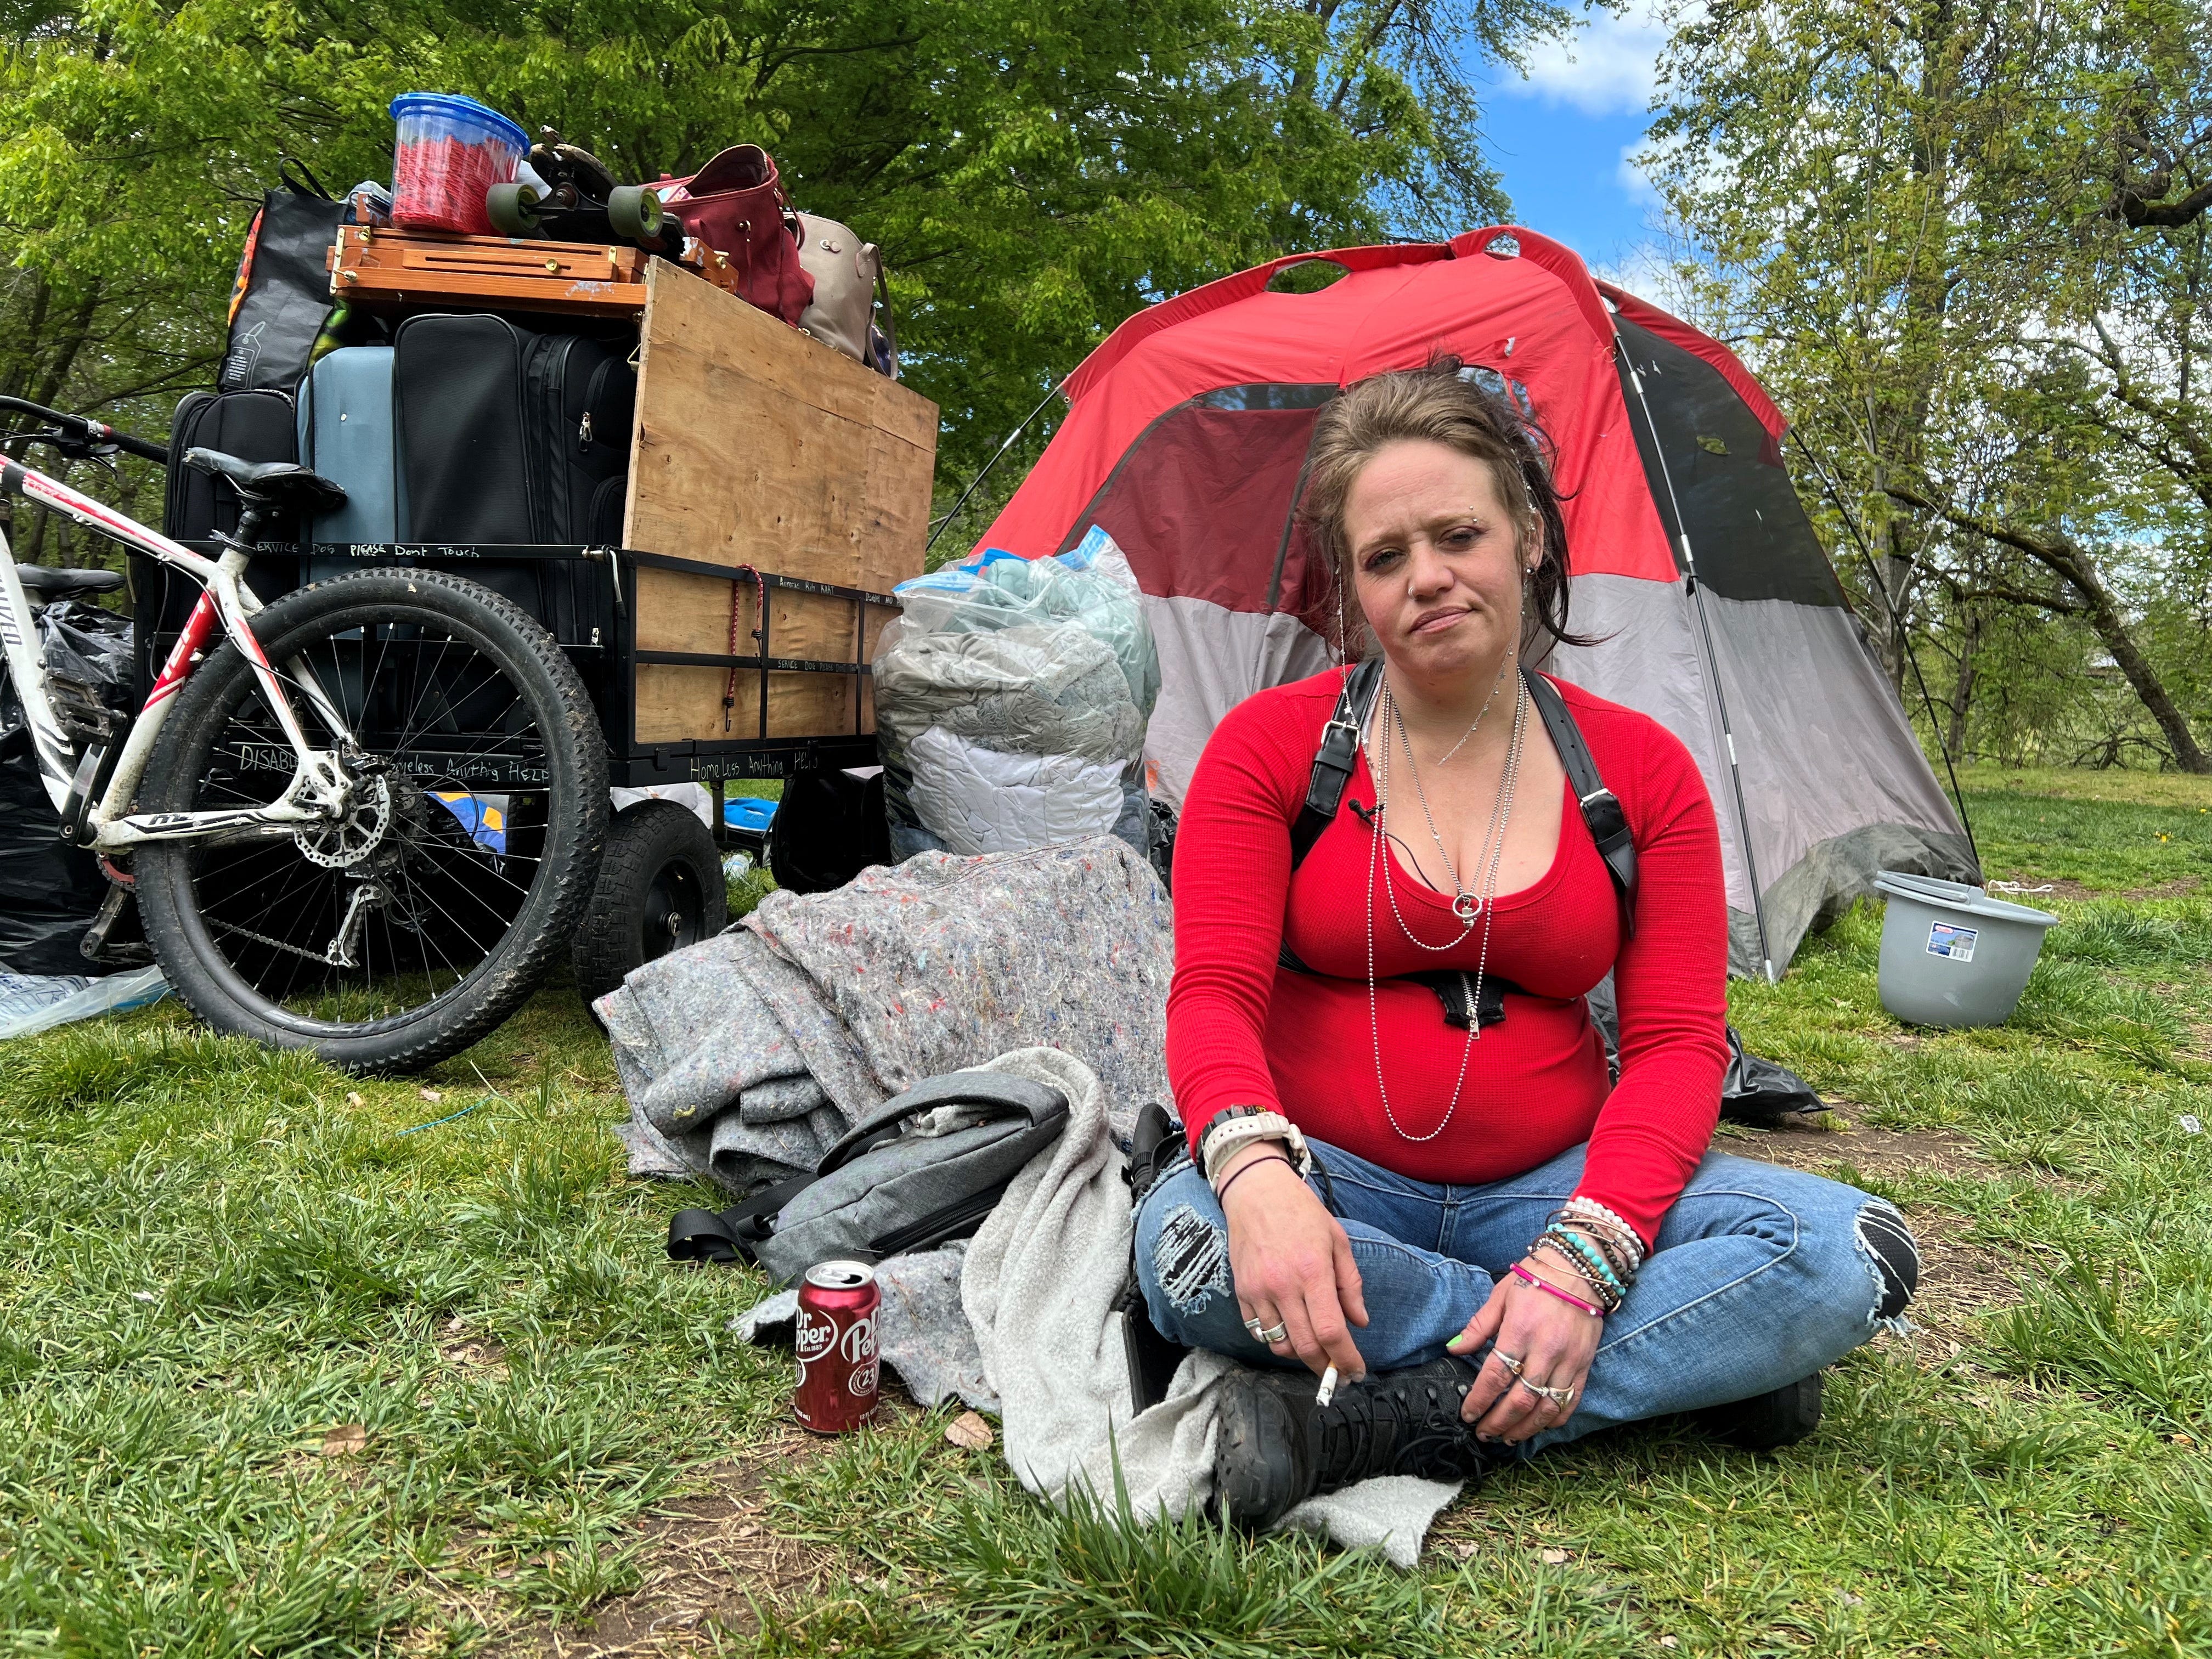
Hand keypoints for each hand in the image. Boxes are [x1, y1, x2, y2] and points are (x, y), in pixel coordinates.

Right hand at [1218, 1144, 1368, 1379]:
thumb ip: (1351, 1284)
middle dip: (1325, 1368)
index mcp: (1313, 1272)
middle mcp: (1283, 1286)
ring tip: (1315, 1348)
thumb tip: (1360, 1322)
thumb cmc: (1301, 1212)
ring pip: (1279, 1346)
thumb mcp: (1338, 1240)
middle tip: (1338, 1373)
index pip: (1331, 1332)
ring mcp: (1258, 1291)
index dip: (1345, 1359)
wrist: (1256, 1191)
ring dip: (1300, 1355)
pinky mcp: (1241, 1292)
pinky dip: (1276, 1340)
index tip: (1356, 1372)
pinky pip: (1258, 1332)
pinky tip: (1290, 1331)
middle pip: (1305, 1347)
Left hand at [1446, 1257, 1600, 1442]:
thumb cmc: (1536, 1279)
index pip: (1496, 1376)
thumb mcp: (1501, 1296)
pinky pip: (1570, 1401)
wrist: (1581, 1270)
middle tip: (1483, 1434)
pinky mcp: (1585, 1365)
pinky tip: (1538, 1427)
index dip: (1479, 1400)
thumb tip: (1454, 1349)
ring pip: (1545, 1408)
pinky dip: (1554, 1420)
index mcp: (1520, 1331)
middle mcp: (1546, 1350)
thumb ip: (1478, 1326)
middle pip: (1520, 1400)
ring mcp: (1569, 1361)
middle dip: (1498, 1422)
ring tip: (1506, 1437)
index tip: (1468, 1414)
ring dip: (1524, 1428)